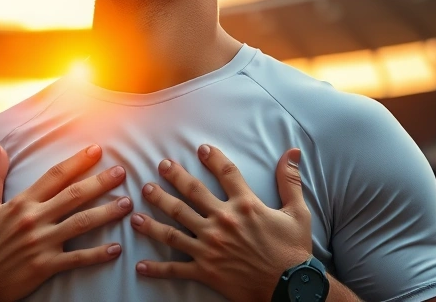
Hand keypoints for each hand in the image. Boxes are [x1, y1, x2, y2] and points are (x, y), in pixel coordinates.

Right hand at [0, 144, 132, 301]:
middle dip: (100, 182)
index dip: (77, 161)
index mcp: (22, 202)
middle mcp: (34, 219)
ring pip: (81, 223)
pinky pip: (77, 258)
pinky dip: (98, 254)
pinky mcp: (45, 266)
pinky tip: (116, 248)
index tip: (97, 150)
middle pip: (74, 195)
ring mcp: (41, 243)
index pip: (55, 176)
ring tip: (126, 203)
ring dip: (107, 212)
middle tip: (122, 172)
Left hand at [131, 144, 311, 301]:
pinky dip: (157, 269)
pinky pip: (175, 269)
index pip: (225, 173)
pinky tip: (140, 265)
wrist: (290, 288)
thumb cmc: (294, 251)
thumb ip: (290, 181)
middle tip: (161, 166)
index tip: (201, 149)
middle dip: (173, 178)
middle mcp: (223, 222)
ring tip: (138, 205)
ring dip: (154, 214)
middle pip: (191, 193)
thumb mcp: (298, 212)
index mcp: (245, 205)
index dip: (213, 158)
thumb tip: (293, 152)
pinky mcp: (205, 270)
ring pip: (174, 227)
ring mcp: (210, 246)